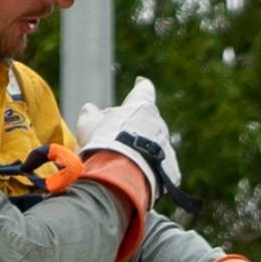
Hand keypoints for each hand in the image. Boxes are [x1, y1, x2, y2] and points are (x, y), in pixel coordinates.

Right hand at [71, 77, 181, 203]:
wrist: (123, 175)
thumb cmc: (104, 144)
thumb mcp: (89, 126)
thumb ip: (90, 115)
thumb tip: (90, 110)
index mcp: (142, 106)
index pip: (144, 90)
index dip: (141, 87)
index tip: (141, 82)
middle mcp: (158, 122)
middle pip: (146, 123)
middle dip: (134, 129)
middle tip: (116, 141)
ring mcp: (167, 145)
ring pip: (154, 146)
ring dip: (142, 152)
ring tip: (124, 165)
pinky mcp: (171, 169)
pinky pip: (160, 168)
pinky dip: (150, 171)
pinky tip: (137, 179)